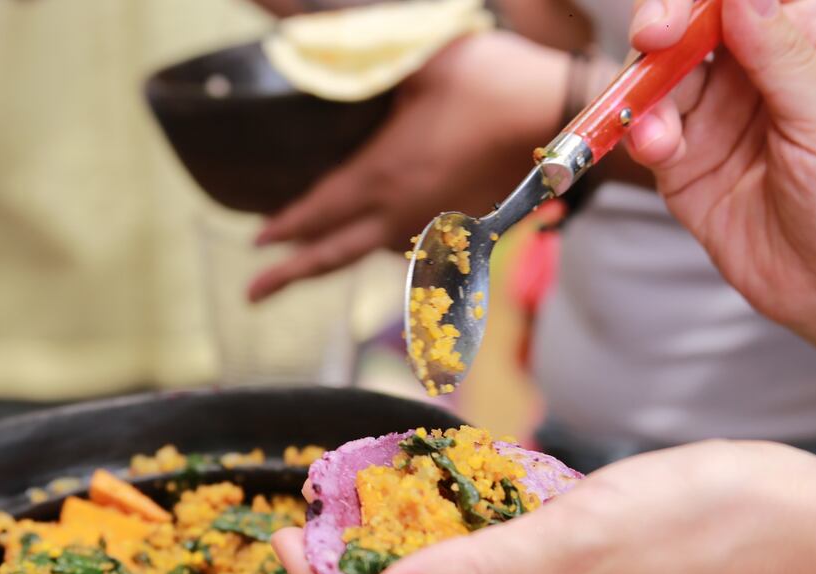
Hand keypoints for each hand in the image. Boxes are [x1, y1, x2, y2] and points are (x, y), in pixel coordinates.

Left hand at [248, 31, 568, 300]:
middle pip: (334, 254)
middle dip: (289, 275)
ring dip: (334, 257)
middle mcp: (400, 212)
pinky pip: (406, 246)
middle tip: (254, 294)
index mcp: (383, 175)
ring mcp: (432, 224)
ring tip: (304, 263)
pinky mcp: (462, 226)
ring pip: (370, 252)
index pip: (318, 212)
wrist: (562, 118)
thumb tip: (303, 37)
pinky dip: (377, 247)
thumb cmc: (491, 81)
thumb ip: (359, 47)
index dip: (284, 229)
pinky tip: (371, 239)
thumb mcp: (418, 55)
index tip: (256, 241)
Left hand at [272, 441, 815, 573]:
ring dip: (401, 547)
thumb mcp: (580, 541)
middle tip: (318, 509)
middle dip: (351, 570)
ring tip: (365, 495)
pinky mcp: (578, 572)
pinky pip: (495, 562)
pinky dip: (457, 531)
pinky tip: (448, 491)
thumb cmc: (703, 526)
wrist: (801, 524)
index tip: (289, 538)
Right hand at [624, 0, 815, 394]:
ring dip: (644, 93)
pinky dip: (640, 136)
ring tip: (659, 133)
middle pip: (687, 21)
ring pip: (654, 75)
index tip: (677, 16)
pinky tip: (659, 151)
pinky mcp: (681, 158)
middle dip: (660, 26)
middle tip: (650, 42)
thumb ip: (782, 54)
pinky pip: (643, 131)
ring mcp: (713, 112)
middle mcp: (753, 67)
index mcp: (807, 38)